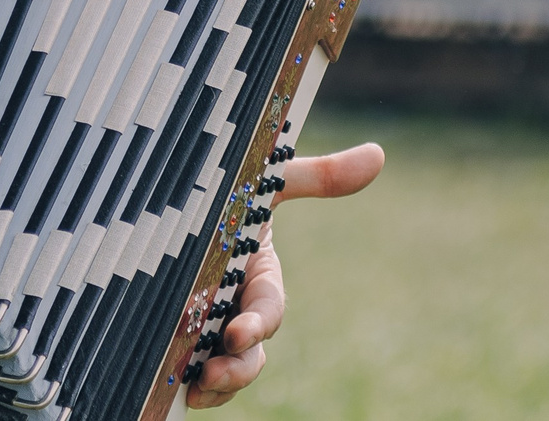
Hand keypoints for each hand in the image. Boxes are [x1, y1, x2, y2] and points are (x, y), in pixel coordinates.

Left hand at [188, 141, 383, 407]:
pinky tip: (172, 394)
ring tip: (193, 389)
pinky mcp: (178, 335)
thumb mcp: (265, 181)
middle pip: (248, 352)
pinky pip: (189, 372)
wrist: (170, 199)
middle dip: (236, 368)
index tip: (237, 332)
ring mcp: (209, 325)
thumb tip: (378, 153)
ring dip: (216, 384)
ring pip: (223, 368)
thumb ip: (316, 176)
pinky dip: (182, 386)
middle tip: (211, 374)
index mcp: (258, 276)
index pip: (266, 308)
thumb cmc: (226, 190)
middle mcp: (236, 306)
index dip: (256, 322)